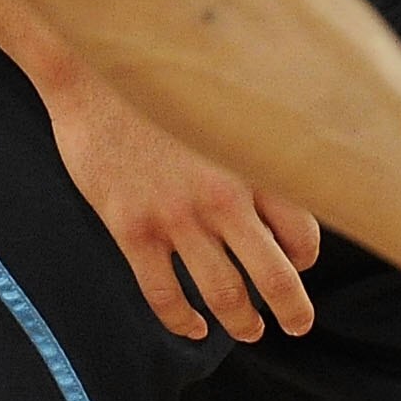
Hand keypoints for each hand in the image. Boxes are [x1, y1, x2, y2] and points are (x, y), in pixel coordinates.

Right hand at [43, 68, 319, 342]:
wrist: (96, 71)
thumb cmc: (163, 87)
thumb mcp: (226, 111)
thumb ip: (253, 152)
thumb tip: (279, 189)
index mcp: (252, 165)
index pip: (302, 234)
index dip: (304, 258)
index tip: (296, 264)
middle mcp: (224, 196)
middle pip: (275, 277)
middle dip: (293, 311)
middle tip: (296, 325)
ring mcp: (177, 216)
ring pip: (224, 294)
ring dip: (242, 322)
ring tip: (249, 330)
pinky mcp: (134, 228)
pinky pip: (164, 294)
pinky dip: (182, 321)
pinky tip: (192, 326)